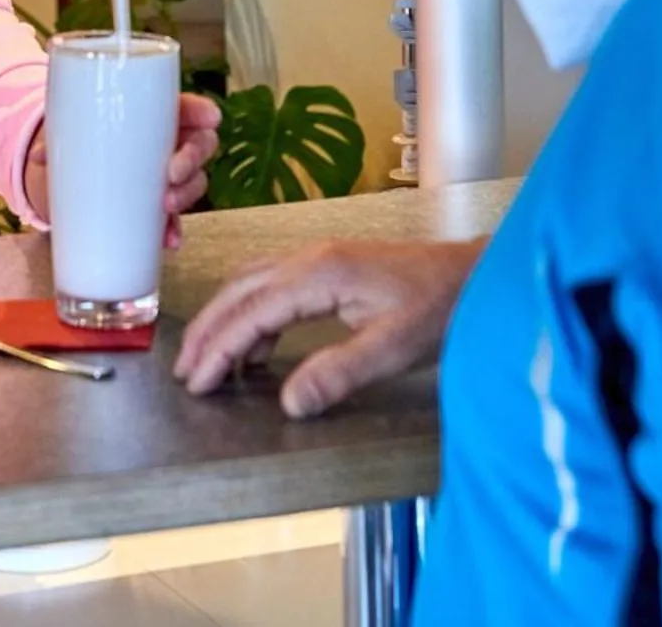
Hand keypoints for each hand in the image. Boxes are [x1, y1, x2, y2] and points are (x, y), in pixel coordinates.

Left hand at [25, 92, 221, 246]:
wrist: (72, 171)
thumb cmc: (83, 138)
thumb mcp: (72, 131)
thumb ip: (58, 139)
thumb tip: (39, 156)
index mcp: (155, 116)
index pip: (188, 108)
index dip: (202, 111)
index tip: (209, 118)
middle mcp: (168, 144)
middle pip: (200, 145)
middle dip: (193, 158)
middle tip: (172, 172)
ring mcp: (166, 177)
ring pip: (194, 182)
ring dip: (187, 194)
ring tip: (167, 205)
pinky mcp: (156, 208)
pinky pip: (175, 220)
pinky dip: (174, 230)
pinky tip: (169, 241)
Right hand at [174, 240, 481, 418]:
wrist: (475, 273)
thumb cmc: (440, 308)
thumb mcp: (394, 348)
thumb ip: (339, 374)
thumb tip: (289, 404)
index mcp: (321, 274)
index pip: (251, 313)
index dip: (220, 350)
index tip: (196, 383)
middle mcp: (311, 257)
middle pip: (239, 290)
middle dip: (208, 331)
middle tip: (186, 372)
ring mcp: (320, 257)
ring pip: (252, 282)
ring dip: (226, 319)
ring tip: (211, 361)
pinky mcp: (331, 265)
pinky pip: (273, 284)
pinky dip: (253, 313)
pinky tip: (258, 348)